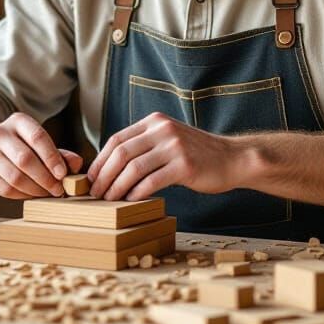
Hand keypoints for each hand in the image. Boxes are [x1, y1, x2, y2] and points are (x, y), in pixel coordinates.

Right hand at [0, 112, 82, 199]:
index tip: (63, 174)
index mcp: (17, 121)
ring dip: (36, 190)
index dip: (52, 157)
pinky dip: (23, 196)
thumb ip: (60, 152)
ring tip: (48, 193)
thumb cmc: (22, 145)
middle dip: (46, 178)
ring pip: (15, 178)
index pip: (37, 137)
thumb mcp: (39, 142)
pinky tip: (33, 194)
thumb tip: (77, 164)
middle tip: (59, 189)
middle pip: (25, 160)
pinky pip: (6, 190)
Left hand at [88, 112, 244, 201]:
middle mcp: (162, 130)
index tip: (91, 179)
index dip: (100, 161)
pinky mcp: (185, 166)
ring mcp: (174, 147)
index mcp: (154, 122)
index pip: (117, 140)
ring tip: (110, 200)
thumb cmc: (197, 155)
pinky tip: (131, 201)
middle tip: (95, 193)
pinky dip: (137, 193)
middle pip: (121, 153)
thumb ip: (144, 146)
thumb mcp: (168, 140)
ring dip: (117, 187)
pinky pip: (152, 181)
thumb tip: (110, 166)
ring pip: (133, 169)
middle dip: (104, 176)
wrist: (232, 159)